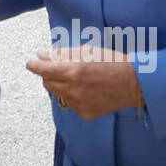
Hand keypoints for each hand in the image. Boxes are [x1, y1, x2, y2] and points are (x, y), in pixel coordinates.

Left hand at [26, 47, 142, 119]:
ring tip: (77, 79)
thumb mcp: (87, 52)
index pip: (43, 70)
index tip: (30, 63)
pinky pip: (71, 104)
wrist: (135, 83)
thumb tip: (42, 55)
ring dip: (60, 86)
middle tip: (59, 69)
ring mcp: (79, 104)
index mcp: (73, 70)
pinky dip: (73, 97)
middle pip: (47, 83)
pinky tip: (87, 90)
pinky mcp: (85, 113)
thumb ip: (62, 54)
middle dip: (48, 75)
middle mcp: (73, 89)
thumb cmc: (113, 62)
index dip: (34, 66)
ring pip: (58, 95)